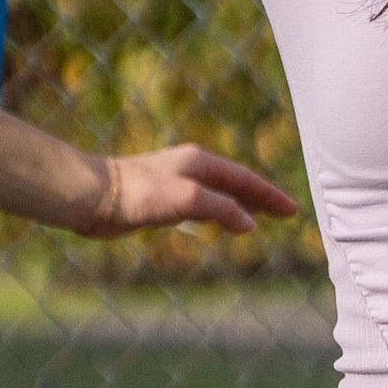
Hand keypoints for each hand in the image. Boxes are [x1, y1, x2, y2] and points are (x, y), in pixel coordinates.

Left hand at [83, 146, 301, 240]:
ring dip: (239, 207)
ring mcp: (175, 184)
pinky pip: (200, 208)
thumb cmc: (140, 193)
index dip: (269, 195)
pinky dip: (217, 215)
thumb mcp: (190, 200)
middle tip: (283, 213)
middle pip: (234, 184)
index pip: (245, 179)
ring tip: (257, 220)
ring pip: (217, 196)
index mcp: (199, 162)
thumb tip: (249, 223)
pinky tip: (216, 225)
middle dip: (259, 198)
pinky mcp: (160, 201)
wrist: (95, 197)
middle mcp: (189, 169)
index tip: (291, 209)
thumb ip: (223, 210)